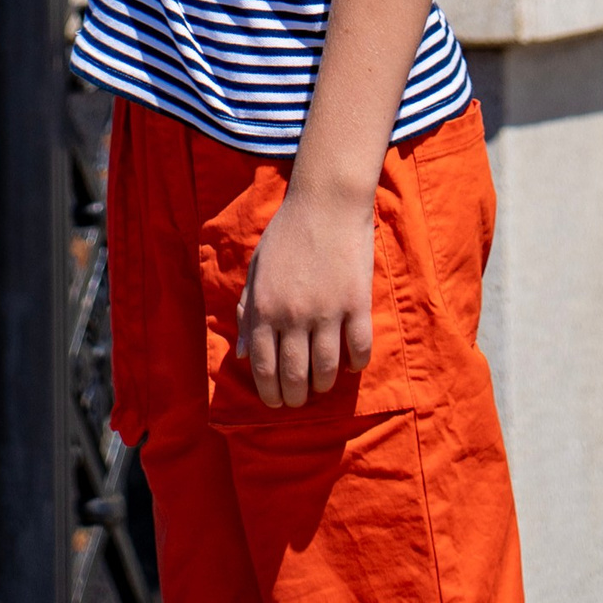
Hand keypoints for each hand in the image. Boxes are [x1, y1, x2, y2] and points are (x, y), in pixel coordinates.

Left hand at [238, 176, 374, 408]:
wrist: (326, 201)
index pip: (264, 366)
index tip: (276, 402)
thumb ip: (248, 312)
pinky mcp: (357, 302)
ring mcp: (327, 310)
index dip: (270, 392)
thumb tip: (242, 355)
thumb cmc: (286, 233)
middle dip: (295, 396)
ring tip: (322, 386)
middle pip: (295, 375)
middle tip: (299, 400)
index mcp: (265, 307)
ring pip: (326, 369)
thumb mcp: (257, 270)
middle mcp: (294, 315)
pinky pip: (359, 348)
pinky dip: (355, 364)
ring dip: (323, 385)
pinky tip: (350, 365)